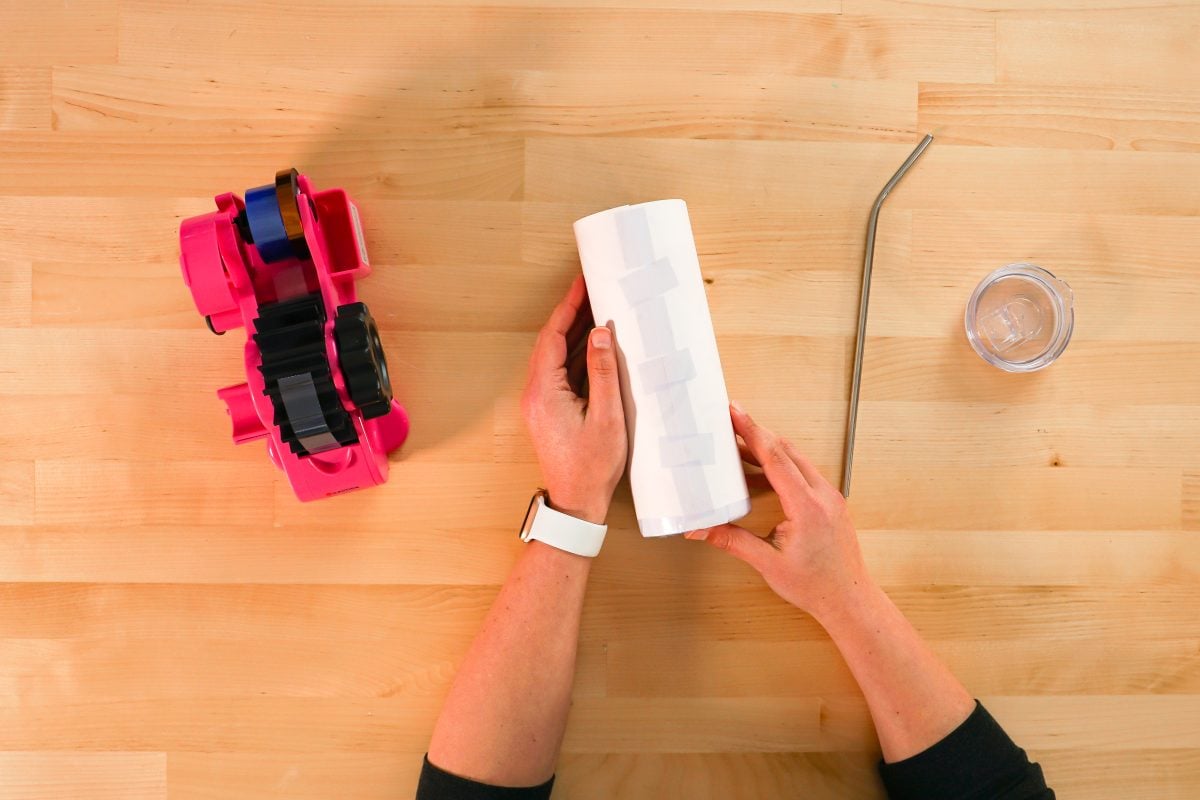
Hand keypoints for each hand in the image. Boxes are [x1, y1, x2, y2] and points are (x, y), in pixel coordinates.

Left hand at [521, 275, 626, 523]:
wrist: (576, 504)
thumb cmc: (592, 467)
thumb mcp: (606, 417)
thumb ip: (604, 372)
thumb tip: (602, 334)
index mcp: (544, 392)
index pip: (553, 337)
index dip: (568, 307)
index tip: (582, 284)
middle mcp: (536, 393)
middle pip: (552, 342)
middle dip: (572, 314)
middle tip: (593, 289)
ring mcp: (541, 402)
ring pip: (557, 357)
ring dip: (576, 334)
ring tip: (598, 309)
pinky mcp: (550, 410)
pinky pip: (561, 373)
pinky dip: (577, 355)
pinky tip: (596, 346)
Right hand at [684, 402, 871, 620]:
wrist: (849, 600)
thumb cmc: (816, 586)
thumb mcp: (768, 563)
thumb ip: (732, 541)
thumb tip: (700, 530)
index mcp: (808, 506)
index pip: (776, 458)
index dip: (753, 432)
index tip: (736, 413)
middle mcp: (823, 495)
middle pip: (786, 450)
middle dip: (756, 432)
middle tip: (730, 419)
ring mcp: (830, 497)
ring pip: (796, 458)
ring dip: (768, 447)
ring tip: (739, 442)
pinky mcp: (830, 502)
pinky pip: (804, 472)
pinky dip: (781, 464)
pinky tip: (761, 470)